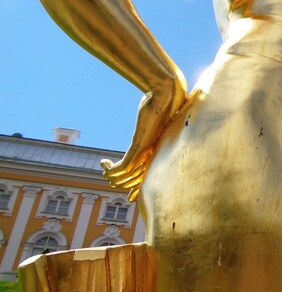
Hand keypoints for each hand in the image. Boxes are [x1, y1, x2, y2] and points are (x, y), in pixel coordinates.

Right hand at [102, 77, 186, 199]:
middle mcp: (154, 154)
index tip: (130, 197)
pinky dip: (110, 170)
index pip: (149, 177)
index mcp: (159, 149)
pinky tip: (103, 163)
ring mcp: (147, 151)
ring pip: (127, 177)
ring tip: (104, 169)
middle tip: (107, 176)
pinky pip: (123, 168)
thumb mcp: (159, 113)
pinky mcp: (139, 147)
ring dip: (112, 176)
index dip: (138, 188)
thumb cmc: (165, 100)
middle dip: (120, 184)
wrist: (167, 93)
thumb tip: (155, 108)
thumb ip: (156, 117)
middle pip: (136, 181)